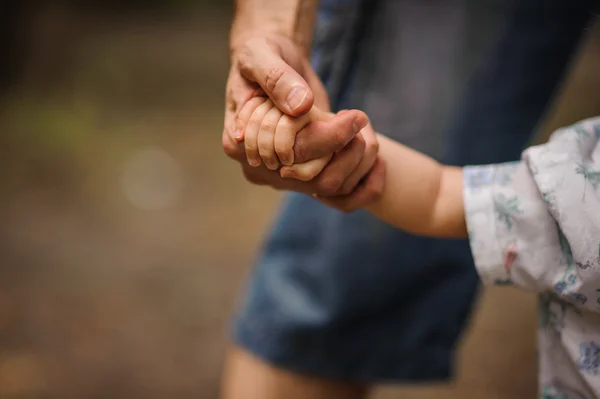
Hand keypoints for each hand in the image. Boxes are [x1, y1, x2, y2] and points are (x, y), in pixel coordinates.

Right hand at [222, 33, 381, 208]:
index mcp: (237, 142)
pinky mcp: (305, 172)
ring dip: (355, 164)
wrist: (276, 62)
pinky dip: (361, 183)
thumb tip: (300, 106)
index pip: (285, 154)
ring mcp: (283, 172)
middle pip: (307, 174)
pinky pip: (335, 193)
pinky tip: (378, 163)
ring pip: (325, 186)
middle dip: (341, 147)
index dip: (322, 138)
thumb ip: (277, 79)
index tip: (352, 115)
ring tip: (368, 132)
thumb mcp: (262, 55)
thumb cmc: (262, 55)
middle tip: (361, 118)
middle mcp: (259, 165)